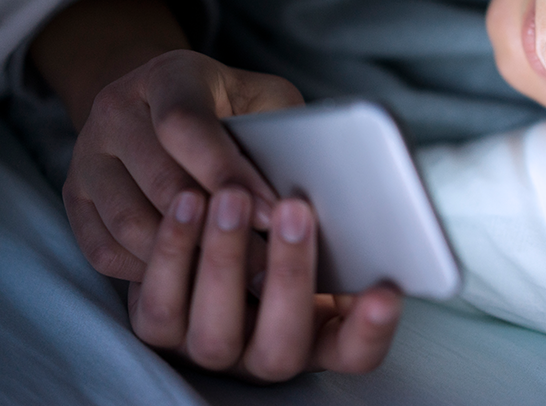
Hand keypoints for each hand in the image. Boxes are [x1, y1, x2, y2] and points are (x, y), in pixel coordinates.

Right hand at [63, 49, 303, 281]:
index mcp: (167, 76)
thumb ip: (282, 129)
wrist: (159, 104)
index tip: (271, 214)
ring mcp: (86, 156)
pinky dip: (149, 272)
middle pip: (160, 182)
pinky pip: (105, 251)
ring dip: (186, 259)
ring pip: (130, 224)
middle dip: (218, 230)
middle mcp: (114, 110)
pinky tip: (192, 279)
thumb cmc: (229, 107)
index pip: (185, 125)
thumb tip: (303, 183)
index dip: (227, 173)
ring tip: (237, 280)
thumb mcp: (263, 98)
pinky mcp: (74, 198)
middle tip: (266, 267)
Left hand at [130, 189, 401, 379]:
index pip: (355, 352)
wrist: (211, 211)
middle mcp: (265, 352)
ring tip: (232, 197)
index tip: (386, 292)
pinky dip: (173, 251)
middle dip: (290, 277)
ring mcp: (212, 347)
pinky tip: (188, 201)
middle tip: (296, 211)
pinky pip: (159, 305)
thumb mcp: (312, 218)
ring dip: (225, 260)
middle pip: (282, 348)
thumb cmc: (275, 215)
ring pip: (215, 334)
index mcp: (320, 334)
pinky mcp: (161, 330)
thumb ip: (336, 222)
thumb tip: (358, 194)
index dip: (371, 330)